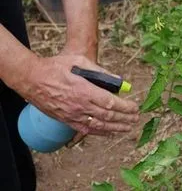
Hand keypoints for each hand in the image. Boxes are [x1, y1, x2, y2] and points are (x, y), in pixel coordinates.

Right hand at [10, 54, 138, 135]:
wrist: (31, 78)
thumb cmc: (56, 67)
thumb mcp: (80, 61)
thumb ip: (101, 72)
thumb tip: (119, 80)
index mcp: (84, 90)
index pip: (111, 102)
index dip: (125, 107)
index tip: (135, 108)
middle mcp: (79, 105)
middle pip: (108, 116)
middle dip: (124, 118)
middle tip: (136, 119)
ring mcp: (72, 114)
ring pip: (98, 125)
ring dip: (115, 128)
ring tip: (128, 128)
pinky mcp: (65, 119)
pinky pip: (85, 129)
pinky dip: (100, 132)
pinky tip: (109, 132)